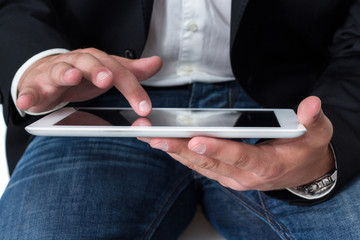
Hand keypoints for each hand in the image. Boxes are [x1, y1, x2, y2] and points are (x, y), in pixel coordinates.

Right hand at [16, 48, 161, 115]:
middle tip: (107, 79)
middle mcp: (77, 63)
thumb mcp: (108, 72)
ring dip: (65, 74)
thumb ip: (131, 71)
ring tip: (71, 78)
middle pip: (88, 64)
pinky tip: (27, 101)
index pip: (118, 72)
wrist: (47, 74)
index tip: (145, 108)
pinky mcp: (36, 86)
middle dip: (98, 70)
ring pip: (60, 70)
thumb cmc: (82, 76)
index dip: (132, 89)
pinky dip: (28, 94)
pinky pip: (31, 90)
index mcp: (97, 62)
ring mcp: (55, 74)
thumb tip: (157, 62)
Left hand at [144, 96, 334, 190]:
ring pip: (199, 166)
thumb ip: (313, 120)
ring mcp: (232, 178)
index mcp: (266, 166)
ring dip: (175, 152)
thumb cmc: (306, 151)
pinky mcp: (225, 175)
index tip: (194, 140)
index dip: (217, 148)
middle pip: (210, 163)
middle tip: (157, 137)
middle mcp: (245, 177)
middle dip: (181, 150)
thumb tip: (310, 105)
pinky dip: (181, 155)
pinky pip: (200, 167)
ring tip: (152, 138)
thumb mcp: (317, 134)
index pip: (239, 156)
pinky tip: (166, 145)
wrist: (302, 172)